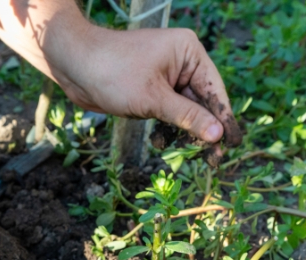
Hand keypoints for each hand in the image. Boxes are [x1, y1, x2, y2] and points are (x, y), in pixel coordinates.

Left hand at [54, 26, 241, 147]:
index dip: (223, 119)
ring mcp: (165, 76)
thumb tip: (217, 134)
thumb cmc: (112, 73)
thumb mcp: (153, 99)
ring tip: (187, 156)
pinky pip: (167, 112)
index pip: (214, 90)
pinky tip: (161, 144)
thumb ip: (186, 117)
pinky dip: (166, 128)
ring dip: (183, 133)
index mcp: (188, 52)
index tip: (232, 145)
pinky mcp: (150, 90)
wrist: (73, 67)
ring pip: (184, 111)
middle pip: (202, 103)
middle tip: (213, 161)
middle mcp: (181, 62)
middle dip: (204, 131)